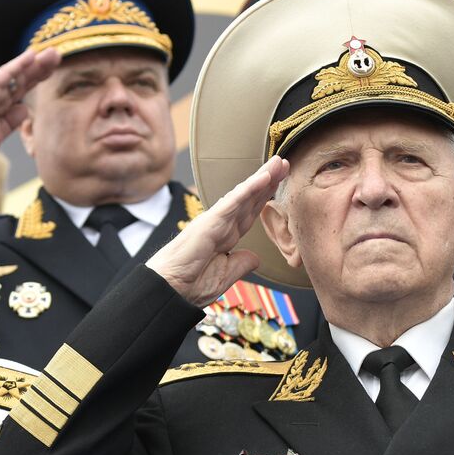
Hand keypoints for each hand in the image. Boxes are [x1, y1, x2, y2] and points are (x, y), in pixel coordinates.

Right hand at [0, 46, 61, 146]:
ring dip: (35, 64)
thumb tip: (24, 108)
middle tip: (56, 54)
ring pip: (15, 76)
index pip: (19, 90)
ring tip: (53, 53)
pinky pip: (3, 76)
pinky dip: (18, 66)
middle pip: (20, 80)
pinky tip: (32, 56)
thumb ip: (9, 122)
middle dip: (39, 68)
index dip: (36, 78)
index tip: (52, 69)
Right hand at [146, 157, 289, 306]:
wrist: (169, 292)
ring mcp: (215, 221)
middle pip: (249, 199)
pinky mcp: (209, 222)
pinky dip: (248, 189)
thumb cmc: (189, 285)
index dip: (265, 197)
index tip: (280, 182)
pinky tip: (263, 177)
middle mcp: (221, 225)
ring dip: (261, 178)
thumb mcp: (225, 276)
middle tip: (284, 163)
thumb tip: (255, 257)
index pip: (249, 213)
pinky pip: (232, 203)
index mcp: (225, 237)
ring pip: (242, 195)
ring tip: (279, 162)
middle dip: (267, 181)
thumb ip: (241, 264)